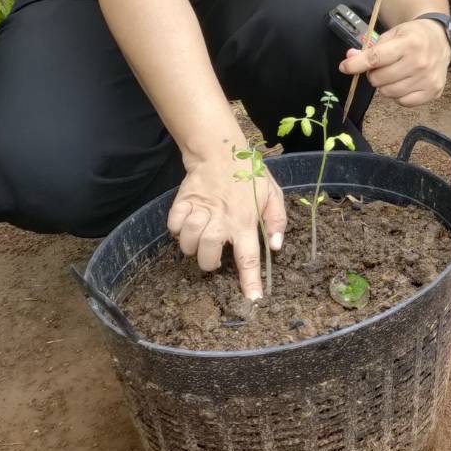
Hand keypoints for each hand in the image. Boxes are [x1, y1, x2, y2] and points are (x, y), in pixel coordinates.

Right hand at [167, 150, 285, 301]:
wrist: (220, 150)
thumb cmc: (249, 174)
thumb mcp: (272, 193)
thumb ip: (276, 220)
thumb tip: (275, 246)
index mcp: (246, 220)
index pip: (248, 257)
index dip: (249, 282)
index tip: (251, 300)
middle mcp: (222, 219)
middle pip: (208, 255)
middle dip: (209, 263)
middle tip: (214, 255)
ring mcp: (201, 211)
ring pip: (189, 243)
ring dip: (193, 246)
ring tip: (201, 237)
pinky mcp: (183, 203)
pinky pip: (173, 226)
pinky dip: (177, 229)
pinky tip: (187, 223)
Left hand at [339, 17, 450, 106]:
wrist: (441, 40)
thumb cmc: (413, 36)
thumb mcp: (392, 34)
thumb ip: (371, 48)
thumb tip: (349, 59)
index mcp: (409, 43)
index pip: (376, 58)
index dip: (356, 64)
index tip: (344, 67)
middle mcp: (420, 62)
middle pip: (379, 79)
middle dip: (374, 74)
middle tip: (381, 67)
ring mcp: (427, 79)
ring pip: (389, 93)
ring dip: (385, 85)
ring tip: (393, 75)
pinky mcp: (433, 92)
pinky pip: (403, 102)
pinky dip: (398, 95)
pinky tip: (404, 83)